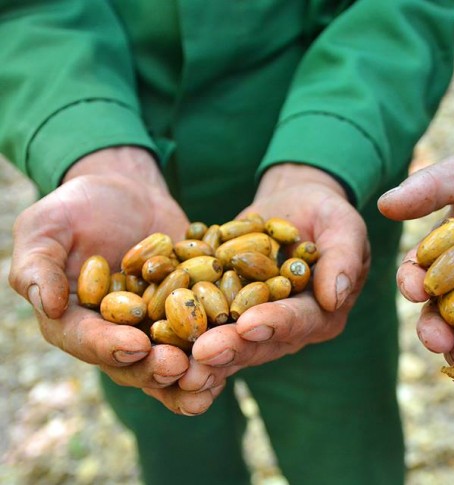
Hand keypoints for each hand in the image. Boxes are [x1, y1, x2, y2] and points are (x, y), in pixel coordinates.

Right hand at [8, 147, 205, 412]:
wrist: (129, 193)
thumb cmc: (78, 206)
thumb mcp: (47, 226)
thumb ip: (39, 265)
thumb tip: (46, 305)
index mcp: (72, 320)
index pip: (85, 339)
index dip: (108, 346)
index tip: (134, 345)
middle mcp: (112, 334)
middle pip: (131, 362)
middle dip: (155, 368)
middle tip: (179, 366)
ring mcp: (152, 329)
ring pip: (169, 361)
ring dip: (190, 374)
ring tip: (210, 377)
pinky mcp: (187, 316)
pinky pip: (202, 336)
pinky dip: (218, 347)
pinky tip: (239, 352)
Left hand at [158, 163, 369, 412]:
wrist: (291, 206)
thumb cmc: (324, 212)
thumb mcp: (342, 224)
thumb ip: (343, 257)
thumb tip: (336, 296)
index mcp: (324, 314)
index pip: (299, 321)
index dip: (275, 323)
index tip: (248, 324)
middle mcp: (290, 330)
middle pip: (259, 342)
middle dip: (231, 347)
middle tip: (202, 353)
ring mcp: (256, 326)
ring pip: (228, 343)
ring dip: (201, 352)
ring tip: (174, 359)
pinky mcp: (227, 316)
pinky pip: (203, 325)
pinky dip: (179, 331)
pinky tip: (151, 335)